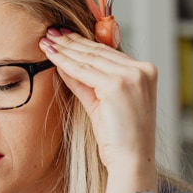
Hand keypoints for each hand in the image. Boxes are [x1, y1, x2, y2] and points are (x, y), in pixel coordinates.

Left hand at [39, 29, 157, 185]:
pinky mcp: (118, 85)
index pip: (108, 52)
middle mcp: (142, 70)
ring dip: (65, 48)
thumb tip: (65, 66)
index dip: (83, 43)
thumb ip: (86, 83)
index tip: (64, 36)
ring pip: (89, 58)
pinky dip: (65, 62)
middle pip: (98, 51)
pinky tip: (51, 55)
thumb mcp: (102, 104)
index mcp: (145, 72)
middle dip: (71, 41)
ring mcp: (132, 76)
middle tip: (50, 32)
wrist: (131, 161)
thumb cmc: (118, 139)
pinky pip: (84, 70)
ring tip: (46, 41)